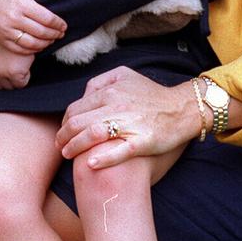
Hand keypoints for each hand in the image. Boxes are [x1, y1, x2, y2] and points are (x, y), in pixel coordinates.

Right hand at [0, 0, 67, 52]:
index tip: (64, 26)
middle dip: (54, 35)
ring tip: (51, 40)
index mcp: (23, 4)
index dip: (58, 24)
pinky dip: (31, 50)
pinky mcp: (1, 38)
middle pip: (40, 32)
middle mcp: (14, 18)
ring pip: (31, 43)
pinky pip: (19, 49)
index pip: (47, 18)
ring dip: (45, 44)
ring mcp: (7, 30)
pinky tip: (38, 46)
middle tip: (60, 34)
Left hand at [0, 40, 34, 88]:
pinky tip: (26, 64)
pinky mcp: (13, 73)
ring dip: (18, 79)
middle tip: (19, 69)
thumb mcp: (1, 49)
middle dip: (11, 81)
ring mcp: (2, 71)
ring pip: (12, 86)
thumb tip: (4, 77)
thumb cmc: (16, 39)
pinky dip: (26, 76)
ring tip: (22, 65)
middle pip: (1, 86)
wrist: (25, 32)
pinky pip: (22, 83)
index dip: (3, 79)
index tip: (11, 73)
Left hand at [55, 67, 200, 168]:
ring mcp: (130, 123)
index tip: (62, 131)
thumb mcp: (126, 76)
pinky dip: (102, 158)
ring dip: (75, 147)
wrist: (181, 109)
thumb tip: (83, 94)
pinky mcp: (143, 140)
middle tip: (59, 145)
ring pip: (93, 135)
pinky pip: (119, 151)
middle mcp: (118, 105)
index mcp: (111, 90)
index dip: (65, 121)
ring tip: (67, 155)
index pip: (77, 107)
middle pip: (80, 122)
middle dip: (64, 135)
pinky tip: (91, 164)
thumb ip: (102, 81)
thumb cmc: (151, 94)